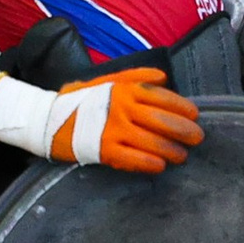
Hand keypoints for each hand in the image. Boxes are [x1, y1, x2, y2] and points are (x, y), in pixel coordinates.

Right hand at [40, 66, 202, 172]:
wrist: (46, 118)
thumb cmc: (78, 100)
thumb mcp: (105, 80)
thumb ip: (135, 77)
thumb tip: (164, 78)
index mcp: (124, 90)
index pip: (163, 98)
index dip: (182, 107)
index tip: (195, 115)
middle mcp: (122, 108)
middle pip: (163, 121)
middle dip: (185, 131)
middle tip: (197, 138)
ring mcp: (113, 130)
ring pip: (153, 142)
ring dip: (173, 150)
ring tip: (182, 156)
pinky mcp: (104, 150)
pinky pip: (134, 159)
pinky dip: (150, 163)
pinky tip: (160, 166)